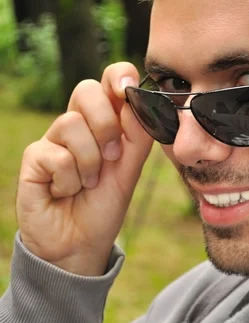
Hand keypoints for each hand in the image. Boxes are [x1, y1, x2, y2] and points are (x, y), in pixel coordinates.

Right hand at [17, 63, 153, 275]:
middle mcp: (76, 126)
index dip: (118, 77)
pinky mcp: (34, 159)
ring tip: (87, 184)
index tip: (127, 90)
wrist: (80, 244)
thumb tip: (141, 98)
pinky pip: (57, 155)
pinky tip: (65, 192)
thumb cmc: (103, 206)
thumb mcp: (129, 170)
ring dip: (90, 163)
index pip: (107, 81)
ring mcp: (53, 140)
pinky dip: (69, 180)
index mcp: (102, 123)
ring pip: (72, 124)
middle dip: (106, 124)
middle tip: (113, 157)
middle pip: (86, 91)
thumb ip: (138, 135)